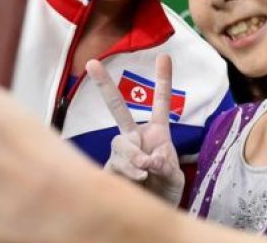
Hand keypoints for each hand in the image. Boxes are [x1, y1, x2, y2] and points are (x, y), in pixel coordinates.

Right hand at [86, 54, 184, 205]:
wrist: (152, 210)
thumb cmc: (165, 189)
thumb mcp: (175, 176)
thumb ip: (166, 165)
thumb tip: (149, 159)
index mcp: (156, 133)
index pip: (160, 104)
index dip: (162, 80)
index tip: (165, 55)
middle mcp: (135, 137)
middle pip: (117, 109)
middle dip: (104, 85)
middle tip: (92, 62)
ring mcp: (121, 153)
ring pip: (120, 143)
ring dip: (133, 156)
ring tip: (145, 172)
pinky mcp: (110, 169)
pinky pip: (115, 164)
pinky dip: (128, 172)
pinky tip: (138, 180)